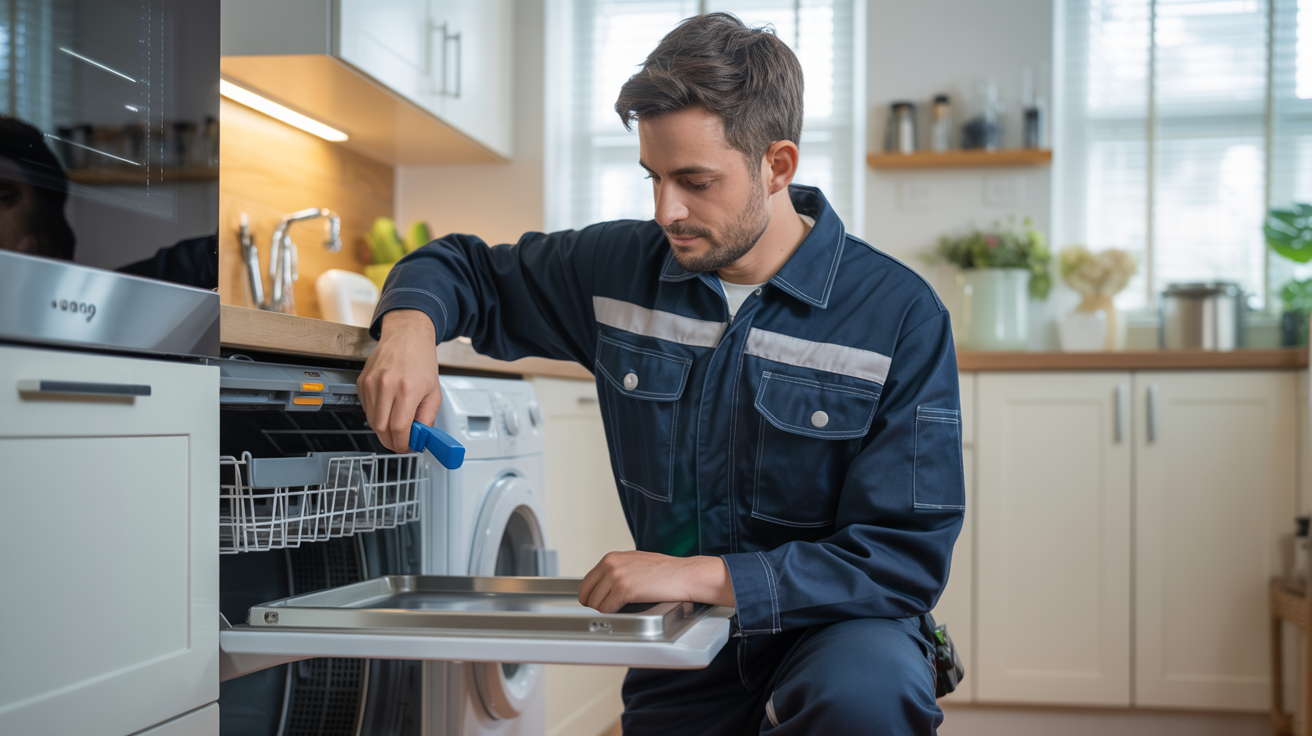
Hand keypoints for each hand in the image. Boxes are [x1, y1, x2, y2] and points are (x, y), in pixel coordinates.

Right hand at [358, 309, 441, 452]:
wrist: (406, 336)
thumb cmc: (421, 361)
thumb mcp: (434, 392)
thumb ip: (427, 418)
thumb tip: (420, 438)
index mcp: (407, 389)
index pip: (399, 429)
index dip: (403, 444)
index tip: (407, 447)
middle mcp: (386, 386)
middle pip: (381, 429)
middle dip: (391, 441)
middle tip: (401, 442)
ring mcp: (370, 383)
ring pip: (371, 420)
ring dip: (383, 429)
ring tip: (396, 424)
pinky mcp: (361, 382)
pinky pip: (366, 408)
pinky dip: (376, 414)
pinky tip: (387, 408)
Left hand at [578, 551, 736, 612]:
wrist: (684, 575)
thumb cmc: (665, 572)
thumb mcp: (634, 563)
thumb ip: (617, 571)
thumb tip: (603, 588)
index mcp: (611, 557)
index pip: (587, 582)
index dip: (591, 597)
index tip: (598, 604)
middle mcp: (611, 564)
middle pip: (587, 594)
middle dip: (595, 605)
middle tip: (608, 611)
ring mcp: (616, 576)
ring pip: (595, 604)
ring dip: (605, 611)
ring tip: (620, 610)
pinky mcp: (624, 589)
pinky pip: (607, 609)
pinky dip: (613, 614)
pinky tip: (625, 611)